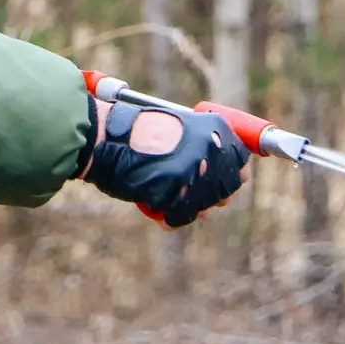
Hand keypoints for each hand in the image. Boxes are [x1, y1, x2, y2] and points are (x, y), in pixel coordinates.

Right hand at [77, 100, 249, 226]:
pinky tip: (154, 205)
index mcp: (214, 129)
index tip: (217, 174)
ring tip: (167, 194)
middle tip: (188, 187)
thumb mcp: (178, 126)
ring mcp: (195, 173)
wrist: (105, 136)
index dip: (229, 170)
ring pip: (205, 204)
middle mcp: (211, 150)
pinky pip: (181, 217)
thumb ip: (204, 144)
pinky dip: (169, 217)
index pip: (240, 158)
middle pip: (227, 186)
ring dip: (188, 205)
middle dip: (211, 193)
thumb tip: (235, 173)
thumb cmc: (136, 130)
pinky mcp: (177, 194)